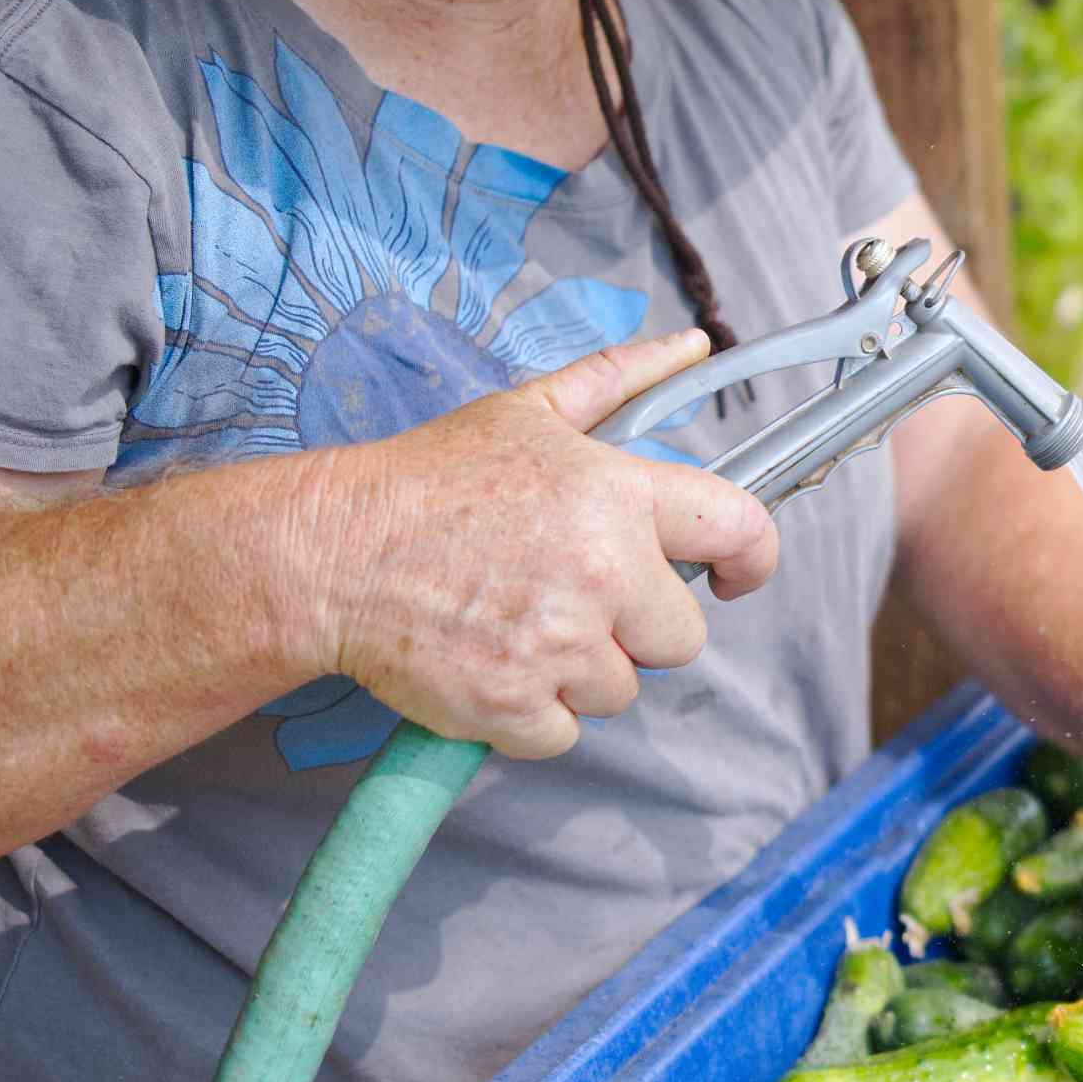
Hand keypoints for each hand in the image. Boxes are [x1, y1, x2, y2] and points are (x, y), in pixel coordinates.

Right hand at [292, 330, 780, 759]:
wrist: (331, 553)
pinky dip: (531, 714)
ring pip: (621, 689)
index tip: (732, 578)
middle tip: (566, 596)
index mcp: (617, 497)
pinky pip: (565, 733)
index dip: (751, 562)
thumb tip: (694, 347)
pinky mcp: (516, 706)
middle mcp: (603, 572)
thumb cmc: (430, 480)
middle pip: (681, 636)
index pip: (738, 530)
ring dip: (579, 671)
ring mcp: (561, 645)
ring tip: (515, 624)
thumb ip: (621, 380)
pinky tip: (491, 664)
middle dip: (634, 627)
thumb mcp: (528, 413)